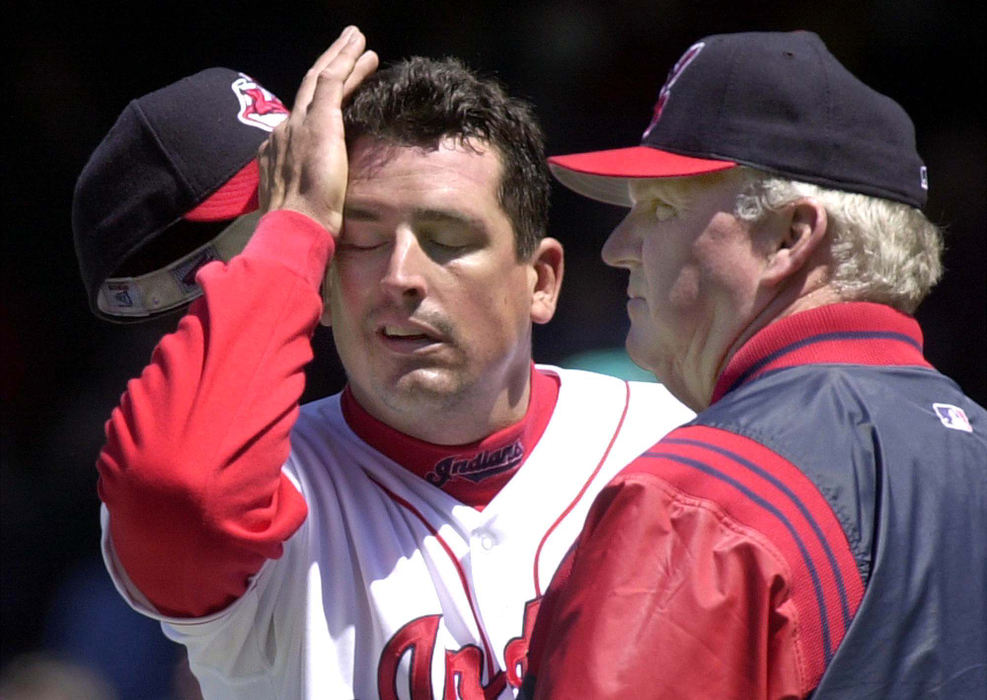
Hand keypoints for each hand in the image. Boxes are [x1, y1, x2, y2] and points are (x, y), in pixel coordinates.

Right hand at [258, 26, 378, 233]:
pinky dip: (350, 64)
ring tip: (357, 38)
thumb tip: (321, 200)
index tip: (333, 87)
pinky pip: (335, 82)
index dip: (317, 98)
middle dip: (327, 63)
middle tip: (344, 44)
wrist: (295, 228)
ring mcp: (299, 124)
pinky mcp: (320, 122)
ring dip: (341, 55)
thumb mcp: (300, 206)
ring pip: (322, 78)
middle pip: (308, 88)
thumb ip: (307, 193)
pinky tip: (366, 53)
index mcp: (278, 152)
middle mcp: (284, 131)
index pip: (301, 115)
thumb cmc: (301, 229)